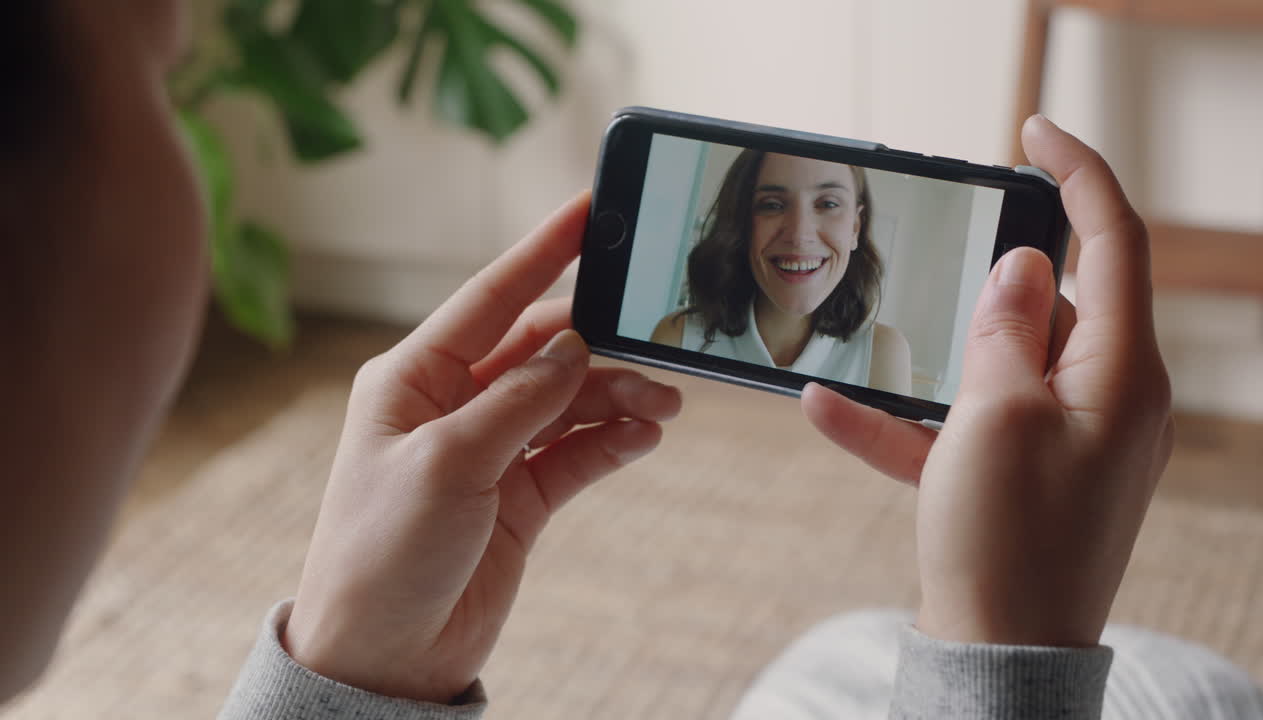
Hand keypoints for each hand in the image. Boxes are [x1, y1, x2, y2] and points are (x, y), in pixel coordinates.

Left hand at [282, 192, 681, 701]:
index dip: (542, 251)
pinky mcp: (520, 497)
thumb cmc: (383, 555)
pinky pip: (577, 453)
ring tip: (661, 409)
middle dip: (599, 346)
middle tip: (657, 345)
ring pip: (568, 401)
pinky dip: (611, 442)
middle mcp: (454, 406)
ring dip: (616, 399)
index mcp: (415, 379)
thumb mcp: (447, 464)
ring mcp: (491, 451)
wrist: (384, 657)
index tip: (590, 210)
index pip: (490, 298)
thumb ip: (517, 402)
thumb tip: (573, 350)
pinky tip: (641, 439)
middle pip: (543, 350)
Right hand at [801, 116, 1173, 647]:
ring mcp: (1064, 443)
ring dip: (939, 354)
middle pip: (1057, 304)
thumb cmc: (1008, 543)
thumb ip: (1007, 330)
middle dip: (995, 279)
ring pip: (1003, 365)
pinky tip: (826, 408)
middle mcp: (1106, 402)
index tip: (1034, 129)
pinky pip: (962, 427)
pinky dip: (907, 417)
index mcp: (1121, 375)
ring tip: (876, 341)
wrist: (998, 660)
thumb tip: (1024, 265)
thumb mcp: (999, 418)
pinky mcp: (1020, 479)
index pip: (1114, 243)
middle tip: (946, 251)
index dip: (1078, 174)